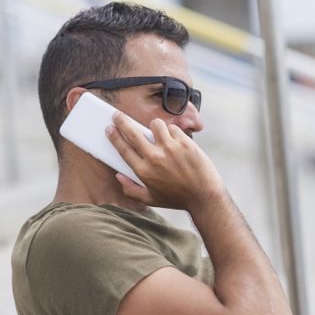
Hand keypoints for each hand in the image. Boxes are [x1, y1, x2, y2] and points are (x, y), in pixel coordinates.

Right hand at [106, 112, 224, 210]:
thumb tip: (118, 176)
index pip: (123, 149)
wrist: (204, 196)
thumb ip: (131, 190)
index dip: (114, 137)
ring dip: (154, 126)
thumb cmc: (177, 198)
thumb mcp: (151, 199)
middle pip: (133, 133)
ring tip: (157, 132)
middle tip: (117, 115)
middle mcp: (155, 158)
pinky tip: (175, 141)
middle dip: (122, 121)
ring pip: (155, 124)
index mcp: (144, 171)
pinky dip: (172, 132)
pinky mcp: (185, 143)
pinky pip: (173, 128)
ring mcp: (171, 148)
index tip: (109, 128)